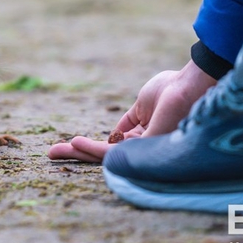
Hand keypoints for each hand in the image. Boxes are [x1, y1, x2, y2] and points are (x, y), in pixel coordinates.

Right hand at [47, 60, 216, 161]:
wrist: (191, 85)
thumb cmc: (173, 89)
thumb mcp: (142, 104)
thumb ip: (128, 121)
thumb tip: (113, 134)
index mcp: (144, 137)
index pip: (113, 146)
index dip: (91, 146)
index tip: (70, 143)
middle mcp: (144, 148)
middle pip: (105, 156)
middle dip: (78, 155)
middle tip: (51, 154)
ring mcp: (145, 151)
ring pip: (106, 157)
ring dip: (80, 153)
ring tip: (55, 150)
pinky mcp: (146, 149)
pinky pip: (114, 153)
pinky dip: (93, 148)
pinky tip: (75, 143)